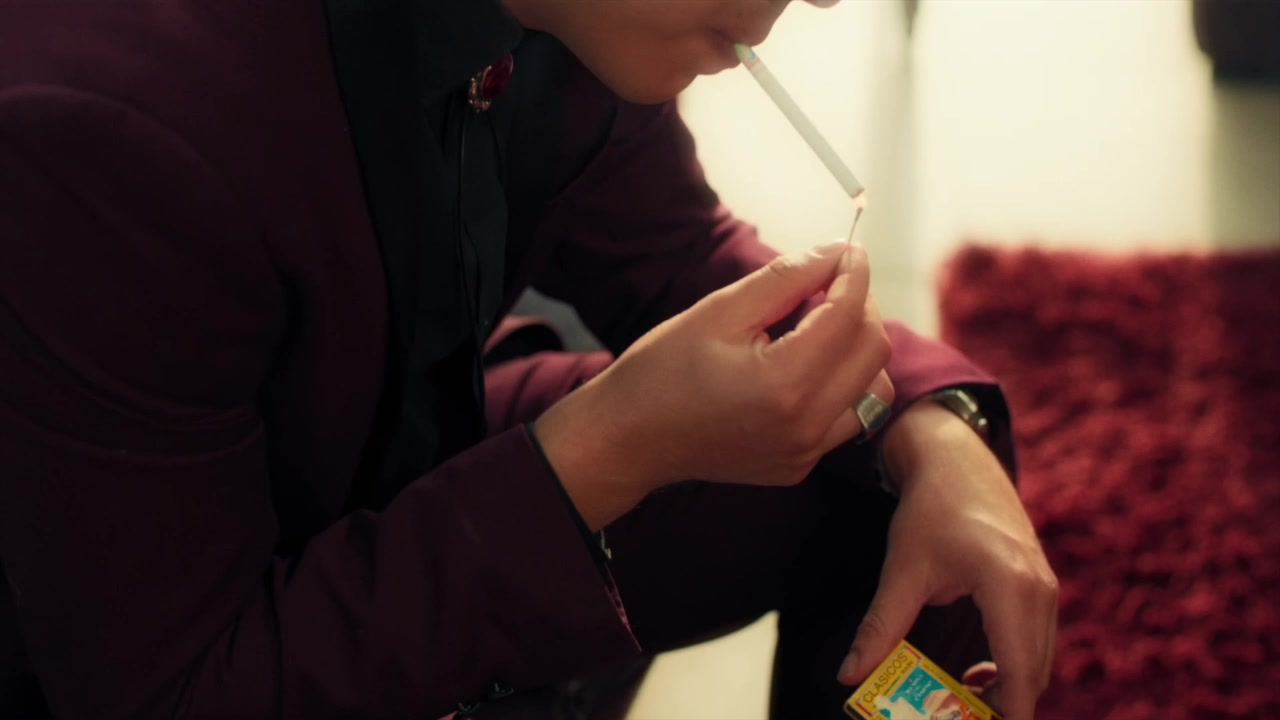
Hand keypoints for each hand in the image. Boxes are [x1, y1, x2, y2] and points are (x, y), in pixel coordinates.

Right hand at [534, 241, 893, 528]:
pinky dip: (839, 385)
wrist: (627, 439)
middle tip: (828, 285)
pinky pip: (845, 417)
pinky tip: (801, 367)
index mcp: (784, 383)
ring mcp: (805, 453)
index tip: (847, 250)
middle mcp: (806, 426)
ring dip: (856, 350)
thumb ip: (785, 279)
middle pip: (874, 351)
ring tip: (816, 328)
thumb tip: (836, 253)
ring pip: (872, 389)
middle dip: (860, 307)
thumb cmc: (662, 370)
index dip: (854, 274)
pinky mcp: (798, 466)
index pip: (849, 316)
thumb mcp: (719, 311)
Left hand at [836, 403, 1057, 719]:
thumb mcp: (901, 571)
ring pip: (1039, 658)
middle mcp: (1039, 589)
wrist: (955, 460)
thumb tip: (848, 675)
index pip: (1018, 671)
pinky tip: (980, 673)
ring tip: (967, 703)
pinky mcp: (1043, 582)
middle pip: (1034, 673)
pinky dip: (1017, 663)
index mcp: (1008, 587)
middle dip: (1005, 706)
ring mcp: (1047, 585)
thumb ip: (880, 628)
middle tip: (965, 718)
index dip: (1007, 713)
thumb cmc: (929, 511)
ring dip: (1011, 687)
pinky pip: (1039, 638)